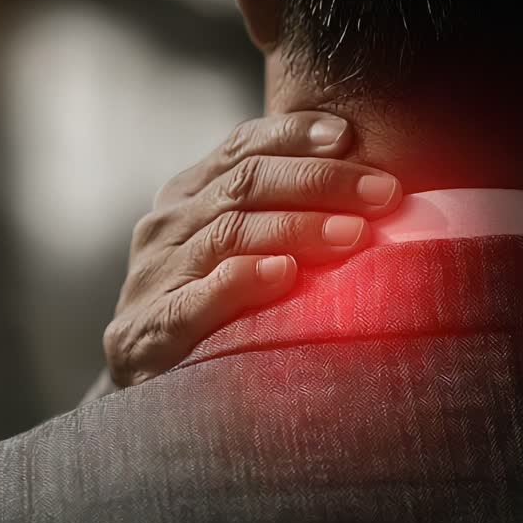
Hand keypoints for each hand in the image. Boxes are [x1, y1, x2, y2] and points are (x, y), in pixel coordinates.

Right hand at [102, 112, 401, 387]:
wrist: (138, 385)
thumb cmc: (208, 311)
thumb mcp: (234, 251)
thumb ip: (276, 214)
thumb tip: (370, 191)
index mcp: (186, 196)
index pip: (242, 148)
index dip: (295, 136)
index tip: (350, 137)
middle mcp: (166, 225)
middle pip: (245, 184)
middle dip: (320, 181)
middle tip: (383, 193)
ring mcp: (154, 275)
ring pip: (229, 233)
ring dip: (298, 228)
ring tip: (354, 233)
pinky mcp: (149, 328)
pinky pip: (197, 297)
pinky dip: (242, 280)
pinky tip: (283, 273)